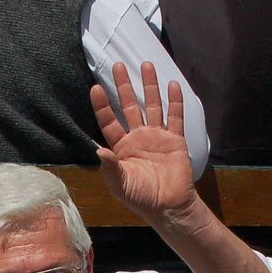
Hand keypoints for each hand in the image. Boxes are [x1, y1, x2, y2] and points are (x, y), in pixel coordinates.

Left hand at [90, 61, 197, 224]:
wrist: (169, 206)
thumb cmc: (141, 198)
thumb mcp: (120, 185)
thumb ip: (110, 167)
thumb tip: (99, 150)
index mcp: (121, 147)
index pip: (109, 121)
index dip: (102, 105)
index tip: (96, 88)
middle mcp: (138, 137)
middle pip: (129, 106)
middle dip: (124, 86)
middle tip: (118, 66)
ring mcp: (157, 136)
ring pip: (152, 105)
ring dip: (150, 86)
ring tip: (146, 65)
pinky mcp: (175, 139)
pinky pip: (174, 117)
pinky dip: (174, 101)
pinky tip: (172, 85)